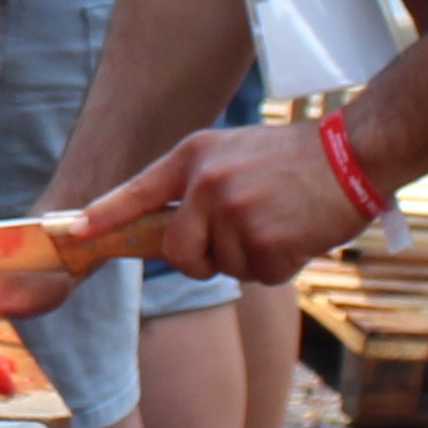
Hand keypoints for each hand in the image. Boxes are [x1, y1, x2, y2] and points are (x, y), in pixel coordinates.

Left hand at [79, 121, 376, 287]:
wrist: (353, 153)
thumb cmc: (295, 158)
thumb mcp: (234, 153)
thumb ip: (200, 185)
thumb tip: (171, 233)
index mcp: (195, 156)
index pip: (138, 191)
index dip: (104, 216)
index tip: (74, 232)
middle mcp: (207, 184)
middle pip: (179, 253)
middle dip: (203, 259)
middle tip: (240, 237)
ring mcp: (235, 213)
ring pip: (223, 267)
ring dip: (251, 258)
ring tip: (279, 220)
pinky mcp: (266, 241)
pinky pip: (259, 274)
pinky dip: (279, 265)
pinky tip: (297, 233)